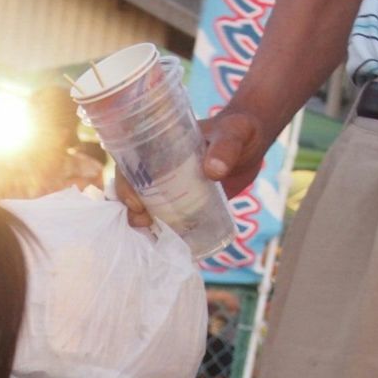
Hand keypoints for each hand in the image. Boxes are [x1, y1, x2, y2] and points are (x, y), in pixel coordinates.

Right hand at [116, 106, 267, 227]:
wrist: (253, 145)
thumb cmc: (239, 131)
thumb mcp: (233, 134)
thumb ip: (225, 149)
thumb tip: (213, 171)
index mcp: (159, 147)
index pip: (129, 165)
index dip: (124, 185)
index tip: (136, 203)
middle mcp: (158, 169)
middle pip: (132, 191)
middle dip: (131, 211)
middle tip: (145, 222)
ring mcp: (169, 188)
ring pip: (144, 208)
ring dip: (142, 225)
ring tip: (153, 235)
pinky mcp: (181, 204)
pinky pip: (164, 219)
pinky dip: (161, 233)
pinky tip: (165, 245)